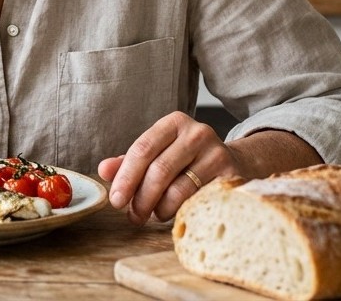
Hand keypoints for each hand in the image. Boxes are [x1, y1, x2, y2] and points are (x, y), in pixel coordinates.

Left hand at [97, 111, 238, 224]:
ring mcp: (217, 153)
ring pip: (179, 189)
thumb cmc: (187, 159)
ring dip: (160, 209)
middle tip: (132, 217)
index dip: (126, 177)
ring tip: (154, 216)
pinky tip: (174, 215)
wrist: (236, 163)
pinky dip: (182, 212)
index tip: (115, 200)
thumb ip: (129, 161)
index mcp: (174, 123)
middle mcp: (197, 133)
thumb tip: (104, 170)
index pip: (142, 149)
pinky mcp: (231, 175)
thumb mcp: (159, 153)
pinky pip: (199, 200)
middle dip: (141, 198)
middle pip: (159, 170)